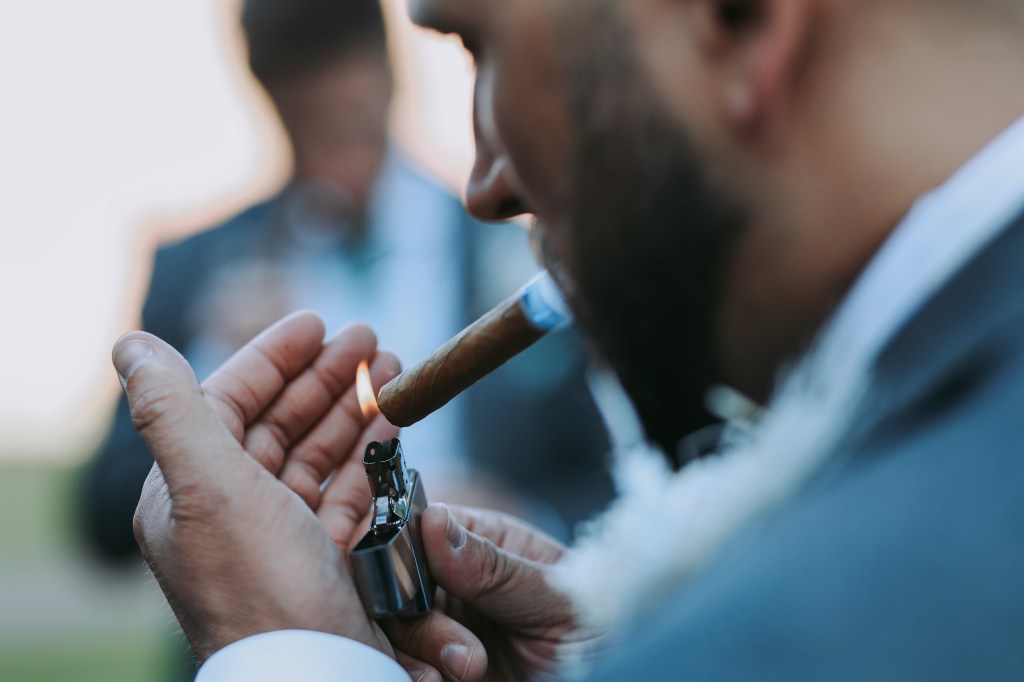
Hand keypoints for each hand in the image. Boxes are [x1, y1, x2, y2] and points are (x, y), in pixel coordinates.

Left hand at [118, 313, 423, 666]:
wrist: (320, 677)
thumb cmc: (261, 587)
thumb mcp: (208, 488)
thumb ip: (170, 410)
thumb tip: (129, 342)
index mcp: (190, 491)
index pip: (229, 401)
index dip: (273, 357)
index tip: (319, 322)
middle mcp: (233, 511)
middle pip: (283, 422)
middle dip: (327, 375)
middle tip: (373, 338)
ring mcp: (284, 536)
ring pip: (321, 452)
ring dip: (357, 406)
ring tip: (395, 369)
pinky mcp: (327, 557)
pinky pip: (351, 488)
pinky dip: (373, 453)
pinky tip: (396, 426)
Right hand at [383, 505, 597, 681]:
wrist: (617, 675)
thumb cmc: (602, 624)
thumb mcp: (556, 594)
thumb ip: (494, 566)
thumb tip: (435, 522)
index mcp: (483, 540)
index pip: (417, 527)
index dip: (400, 547)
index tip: (407, 577)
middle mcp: (454, 580)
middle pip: (394, 581)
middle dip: (416, 615)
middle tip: (464, 651)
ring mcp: (445, 625)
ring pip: (393, 628)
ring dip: (419, 652)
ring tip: (469, 672)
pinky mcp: (440, 667)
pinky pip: (404, 666)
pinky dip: (414, 676)